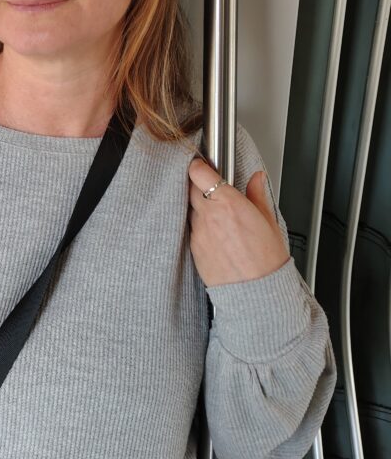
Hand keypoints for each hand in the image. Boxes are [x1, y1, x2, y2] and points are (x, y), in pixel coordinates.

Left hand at [187, 157, 289, 287]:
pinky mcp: (193, 248)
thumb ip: (257, 195)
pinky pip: (191, 229)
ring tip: (216, 215)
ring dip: (198, 207)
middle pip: (190, 188)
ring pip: (190, 209)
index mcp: (229, 203)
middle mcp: (209, 216)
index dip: (199, 166)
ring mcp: (198, 232)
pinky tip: (213, 233)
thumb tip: (256, 178)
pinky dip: (198, 226)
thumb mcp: (269, 222)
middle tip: (210, 187)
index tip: (202, 165)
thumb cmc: (266, 260)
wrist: (255, 293)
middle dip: (197, 185)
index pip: (200, 173)